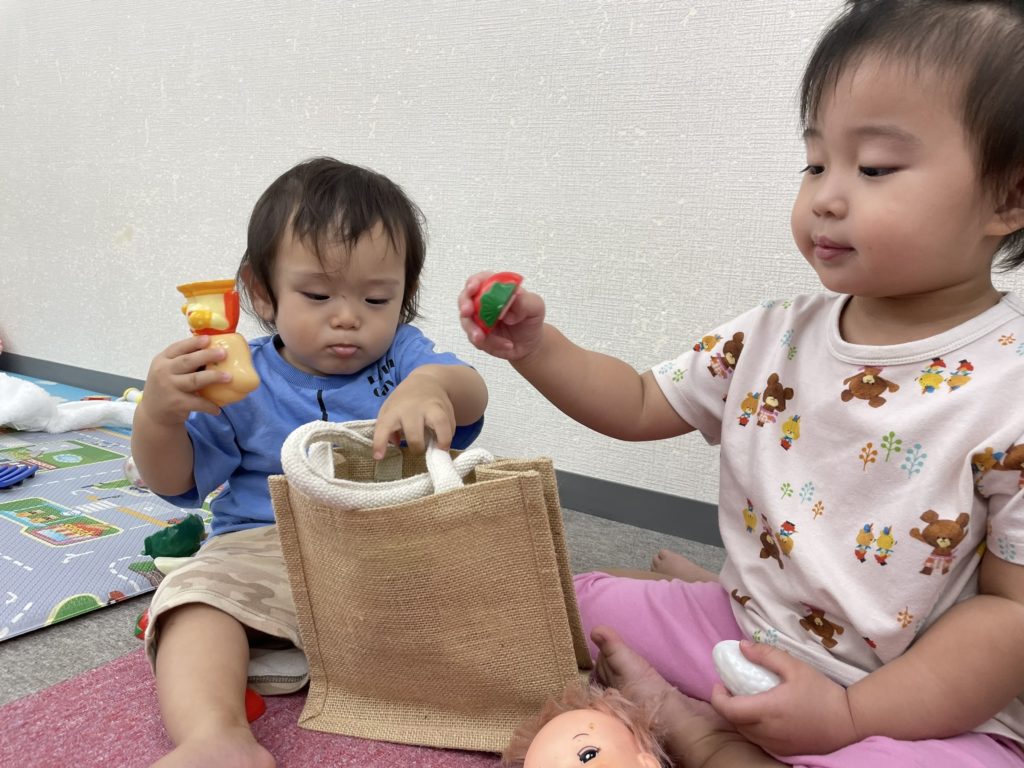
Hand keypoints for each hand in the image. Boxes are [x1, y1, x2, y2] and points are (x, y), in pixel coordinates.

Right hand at [136, 335, 228, 426]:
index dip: (194, 343)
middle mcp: (163, 372)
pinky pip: (197, 402)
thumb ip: (182, 361)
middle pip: (187, 361)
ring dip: (213, 377)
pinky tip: (218, 408)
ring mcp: (169, 388)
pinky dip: (209, 405)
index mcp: (162, 360)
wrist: (153, 414)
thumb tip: (211, 349)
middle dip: (207, 355)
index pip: (178, 347)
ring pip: (195, 380)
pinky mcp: (176, 403)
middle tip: (224, 353)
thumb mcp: (167, 371)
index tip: (208, 339)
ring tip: (229, 377)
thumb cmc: (166, 387)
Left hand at [371, 370, 456, 458]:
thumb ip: (387, 429)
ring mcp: (431, 407)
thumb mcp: (389, 411)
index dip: (380, 443)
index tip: (379, 457)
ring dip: (441, 442)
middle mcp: (412, 409)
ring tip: (440, 450)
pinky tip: (444, 439)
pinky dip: (449, 436)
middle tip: (418, 450)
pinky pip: (450, 426)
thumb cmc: (403, 401)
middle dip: (417, 448)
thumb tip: (395, 444)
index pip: (384, 427)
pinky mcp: (446, 408)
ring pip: (439, 424)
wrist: (426, 381)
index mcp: (394, 411)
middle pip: (414, 434)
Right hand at [457, 271, 545, 360]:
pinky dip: (491, 344)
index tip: (473, 288)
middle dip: (464, 305)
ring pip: (467, 322)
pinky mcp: (478, 336)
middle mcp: (482, 302)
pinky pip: (477, 340)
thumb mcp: (535, 307)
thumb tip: (515, 295)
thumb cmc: (530, 320)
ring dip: (473, 330)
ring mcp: (478, 320)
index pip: (479, 280)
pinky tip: (506, 345)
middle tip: (467, 312)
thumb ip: (525, 300)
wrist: (530, 344)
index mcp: (494, 288)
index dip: (474, 282)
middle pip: (465, 298)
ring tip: (483, 338)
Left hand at [709, 641, 858, 755]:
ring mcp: (775, 745)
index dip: (717, 697)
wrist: (850, 722)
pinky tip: (762, 714)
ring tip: (745, 699)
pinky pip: (758, 740)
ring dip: (739, 717)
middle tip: (731, 688)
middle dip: (726, 705)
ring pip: (745, 733)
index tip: (720, 683)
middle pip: (733, 722)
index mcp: (767, 711)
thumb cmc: (822, 692)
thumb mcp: (796, 667)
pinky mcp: (784, 751)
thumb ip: (767, 655)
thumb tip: (742, 646)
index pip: (728, 710)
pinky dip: (752, 728)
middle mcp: (767, 732)